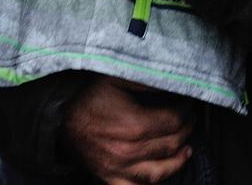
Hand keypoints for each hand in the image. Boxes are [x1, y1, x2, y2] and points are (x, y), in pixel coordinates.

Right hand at [62, 76, 194, 183]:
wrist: (60, 119)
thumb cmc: (90, 96)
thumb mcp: (119, 78)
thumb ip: (149, 81)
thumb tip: (176, 82)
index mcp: (134, 125)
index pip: (174, 121)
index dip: (187, 112)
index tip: (189, 104)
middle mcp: (129, 151)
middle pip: (171, 144)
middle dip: (186, 130)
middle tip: (190, 120)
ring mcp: (120, 169)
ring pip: (160, 172)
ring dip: (178, 160)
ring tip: (187, 149)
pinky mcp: (111, 178)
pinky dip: (153, 183)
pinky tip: (163, 172)